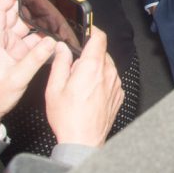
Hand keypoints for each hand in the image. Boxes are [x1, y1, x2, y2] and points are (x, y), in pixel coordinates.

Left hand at [0, 0, 55, 130]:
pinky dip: (41, 36)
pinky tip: (52, 35)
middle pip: (13, 15)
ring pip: (24, 26)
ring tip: (54, 16)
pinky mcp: (16, 53)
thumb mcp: (17, 77)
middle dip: (28, 6)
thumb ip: (35, 59)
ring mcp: (8, 46)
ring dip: (37, 22)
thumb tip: (51, 41)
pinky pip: (30, 39)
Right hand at [45, 26, 123, 146]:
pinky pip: (111, 80)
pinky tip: (89, 94)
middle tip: (73, 68)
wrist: (83, 141)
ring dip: (95, 69)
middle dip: (88, 55)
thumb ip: (60, 63)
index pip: (99, 38)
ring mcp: (116, 84)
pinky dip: (102, 81)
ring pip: (107, 66)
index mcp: (92, 67)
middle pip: (101, 53)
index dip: (93, 30)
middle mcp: (108, 73)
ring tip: (80, 85)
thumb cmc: (68, 118)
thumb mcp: (54, 88)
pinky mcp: (119, 94)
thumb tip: (61, 48)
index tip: (86, 30)